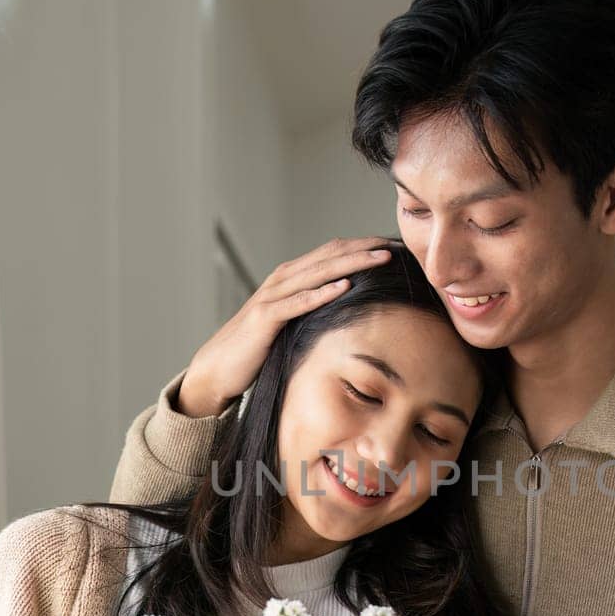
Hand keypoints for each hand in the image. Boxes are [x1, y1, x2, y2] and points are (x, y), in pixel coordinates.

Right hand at [179, 237, 398, 417]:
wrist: (218, 369)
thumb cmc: (258, 350)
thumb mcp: (293, 326)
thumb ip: (315, 312)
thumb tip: (350, 312)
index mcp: (290, 279)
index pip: (332, 254)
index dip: (363, 248)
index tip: (395, 247)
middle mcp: (282, 280)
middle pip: (329, 256)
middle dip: (365, 249)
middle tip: (397, 246)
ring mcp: (272, 296)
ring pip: (317, 273)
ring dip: (352, 263)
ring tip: (381, 259)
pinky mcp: (264, 318)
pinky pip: (297, 303)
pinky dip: (321, 293)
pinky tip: (345, 286)